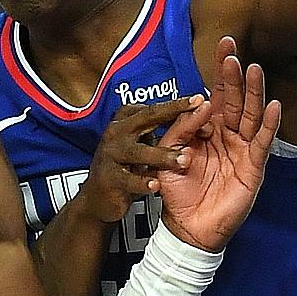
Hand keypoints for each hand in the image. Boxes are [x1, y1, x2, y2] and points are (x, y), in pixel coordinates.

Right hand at [72, 97, 201, 222]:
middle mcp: (116, 133)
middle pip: (146, 117)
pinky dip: (142, 182)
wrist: (97, 196)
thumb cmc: (123, 166)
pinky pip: (128, 179)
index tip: (198, 99)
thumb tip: (189, 115)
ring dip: (162, 155)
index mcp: (124, 121)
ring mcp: (110, 155)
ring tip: (184, 160)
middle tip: (196, 109)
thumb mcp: (138, 143)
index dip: (176, 104)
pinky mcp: (109, 179)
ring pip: (138, 152)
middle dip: (172, 111)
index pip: (153, 108)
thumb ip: (157, 129)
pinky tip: (156, 185)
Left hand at [156, 37, 280, 251]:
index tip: (223, 44)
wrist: (187, 227)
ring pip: (249, 115)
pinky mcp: (252, 167)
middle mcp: (228, 136)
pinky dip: (268, 124)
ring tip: (254, 69)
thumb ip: (180, 129)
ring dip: (253, 92)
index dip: (219, 72)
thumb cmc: (178, 192)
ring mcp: (242, 150)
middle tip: (233, 48)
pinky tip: (273, 105)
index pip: (216, 95)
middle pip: (234, 100)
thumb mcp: (168, 154)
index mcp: (208, 130)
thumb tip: (200, 103)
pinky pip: (262, 142)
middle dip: (234, 74)